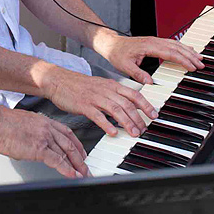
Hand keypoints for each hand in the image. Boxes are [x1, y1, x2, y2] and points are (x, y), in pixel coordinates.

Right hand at [0, 98, 89, 178]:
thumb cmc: (2, 122)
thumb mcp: (23, 122)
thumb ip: (31, 131)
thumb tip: (29, 142)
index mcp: (43, 121)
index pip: (66, 132)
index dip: (76, 143)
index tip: (81, 151)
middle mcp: (47, 128)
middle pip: (70, 143)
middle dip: (80, 157)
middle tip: (85, 166)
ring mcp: (44, 138)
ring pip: (67, 152)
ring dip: (77, 165)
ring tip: (82, 174)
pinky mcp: (39, 149)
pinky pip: (58, 161)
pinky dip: (67, 169)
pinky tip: (72, 175)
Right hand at [37, 65, 157, 137]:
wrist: (59, 80)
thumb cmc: (80, 85)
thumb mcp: (101, 86)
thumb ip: (115, 95)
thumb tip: (129, 106)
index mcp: (111, 85)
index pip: (134, 94)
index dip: (146, 105)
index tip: (154, 115)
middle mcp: (106, 90)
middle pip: (127, 104)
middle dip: (138, 118)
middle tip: (144, 129)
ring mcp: (95, 97)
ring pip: (115, 109)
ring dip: (127, 122)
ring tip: (133, 133)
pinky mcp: (84, 105)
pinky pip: (98, 115)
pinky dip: (107, 124)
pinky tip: (112, 132)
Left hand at [94, 33, 203, 83]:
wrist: (111, 43)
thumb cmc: (117, 53)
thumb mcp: (124, 66)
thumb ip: (137, 74)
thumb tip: (150, 82)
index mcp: (148, 46)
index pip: (170, 52)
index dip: (182, 59)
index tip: (192, 66)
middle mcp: (153, 41)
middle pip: (176, 47)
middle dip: (190, 56)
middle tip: (201, 64)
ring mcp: (155, 40)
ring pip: (175, 44)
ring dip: (188, 51)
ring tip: (199, 58)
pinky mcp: (154, 42)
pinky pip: (171, 43)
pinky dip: (182, 47)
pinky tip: (188, 51)